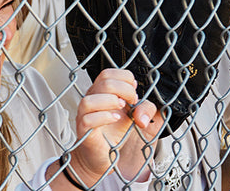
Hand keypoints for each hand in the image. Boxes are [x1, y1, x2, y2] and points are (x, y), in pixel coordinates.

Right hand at [69, 69, 161, 184]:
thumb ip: (145, 109)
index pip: (108, 73)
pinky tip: (116, 119)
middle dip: (125, 90)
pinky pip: (88, 119)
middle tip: (132, 102)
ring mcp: (84, 115)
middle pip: (103, 82)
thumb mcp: (134, 117)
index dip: (125, 79)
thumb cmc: (113, 133)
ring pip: (90, 99)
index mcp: (100, 93)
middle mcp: (91, 101)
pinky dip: (104, 117)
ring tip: (122, 109)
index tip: (134, 93)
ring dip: (111, 101)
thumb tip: (140, 109)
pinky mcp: (83, 131)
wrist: (100, 156)